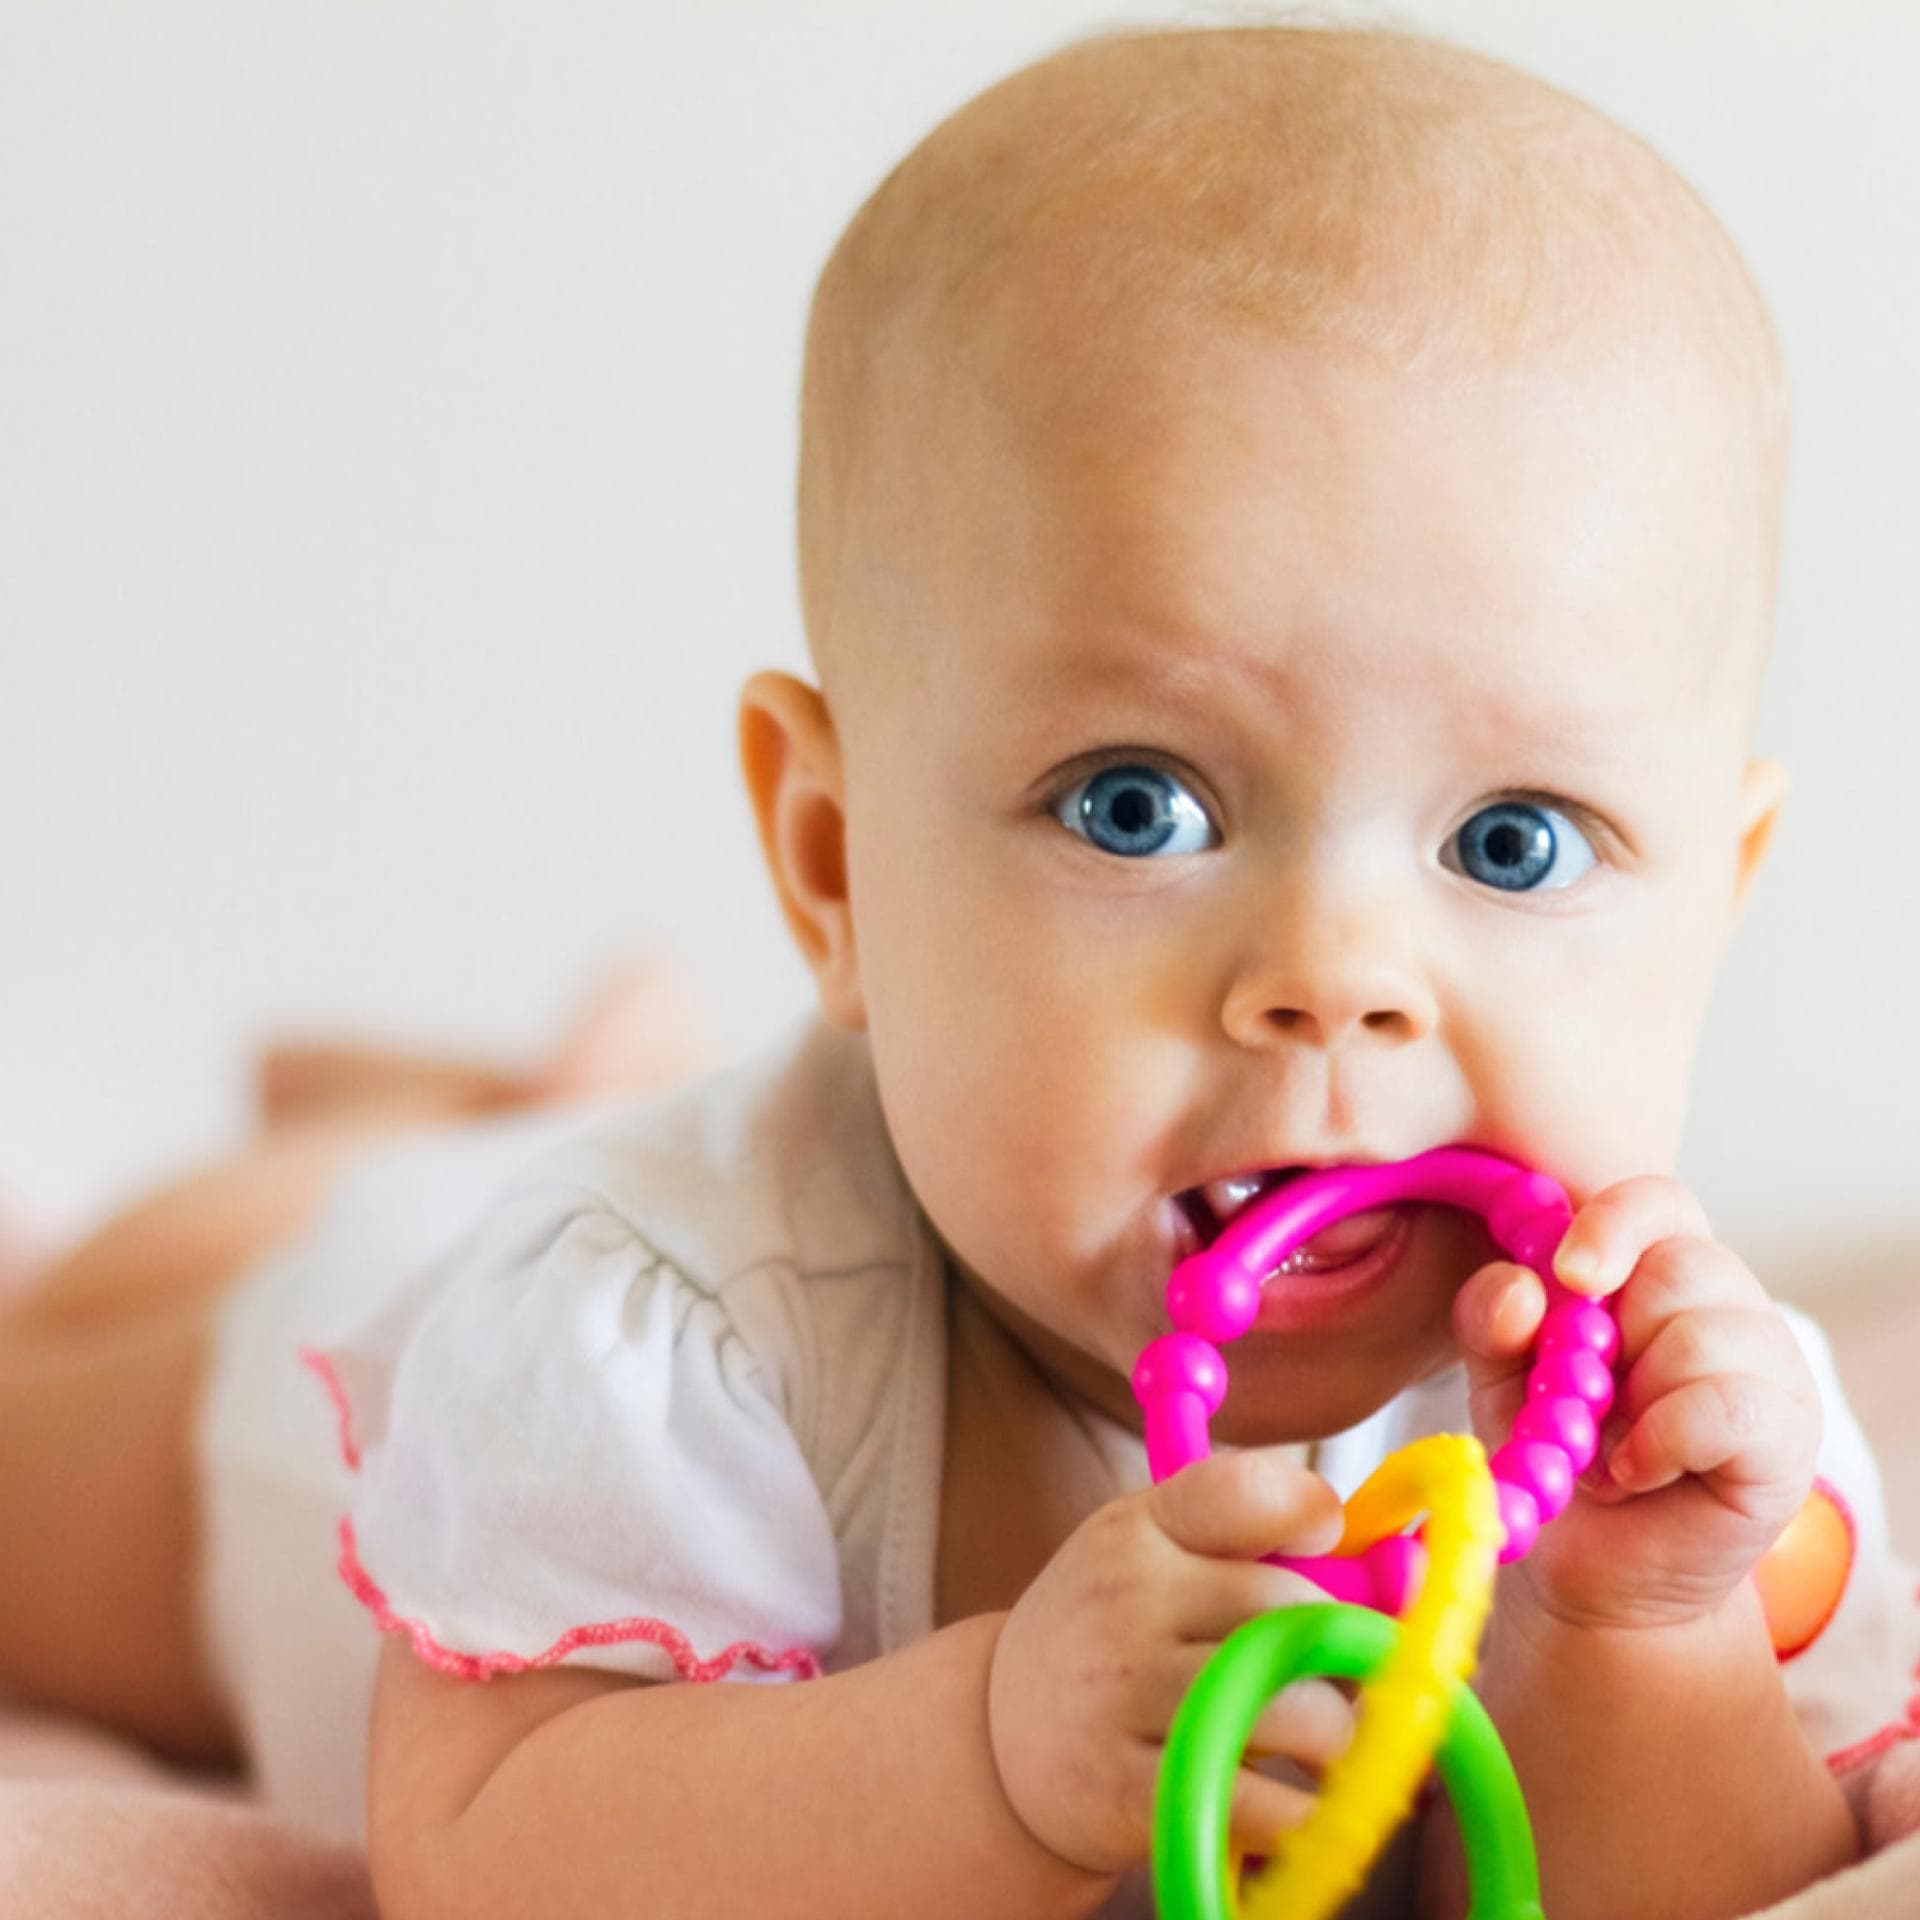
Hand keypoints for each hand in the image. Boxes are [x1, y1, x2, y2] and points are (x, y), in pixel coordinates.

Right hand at [987, 1449, 1354, 1875]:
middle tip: (1336, 1672)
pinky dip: (1301, 1812)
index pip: (1248, 1490)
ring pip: (1298, 1711)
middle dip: (1343, 1649)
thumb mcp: (1161, 1557)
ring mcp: (1126, 1697)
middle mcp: (1130, 1600)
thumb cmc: (1120, 1634)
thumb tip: (1420, 1566)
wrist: (1001, 1736)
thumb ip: (1267, 1545)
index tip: (1327, 1544)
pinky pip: (1264, 1806)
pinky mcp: (1130, 1793)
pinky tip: (1285, 1797)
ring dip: (1338, 1736)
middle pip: (1296, 1610)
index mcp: (1143, 1527)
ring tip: (1322, 1740)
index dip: (1314, 1513)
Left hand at [1454, 1175, 1821, 1634]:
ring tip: (1613, 1445)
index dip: (1614, 1222)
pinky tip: (1636, 1471)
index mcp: (1658, 1267)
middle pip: (1678, 1265)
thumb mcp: (1499, 1377)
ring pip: (1698, 1336)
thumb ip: (1491, 1321)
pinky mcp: (1786, 1435)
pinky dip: (1660, 1441)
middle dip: (1611, 1336)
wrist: (1591, 1568)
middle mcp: (1727, 1302)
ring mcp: (1768, 1366)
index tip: (1569, 1274)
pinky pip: (1722, 1406)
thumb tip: (1519, 1286)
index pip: (1659, 1202)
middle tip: (1589, 1396)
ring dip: (1632, 1401)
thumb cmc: (1554, 1450)